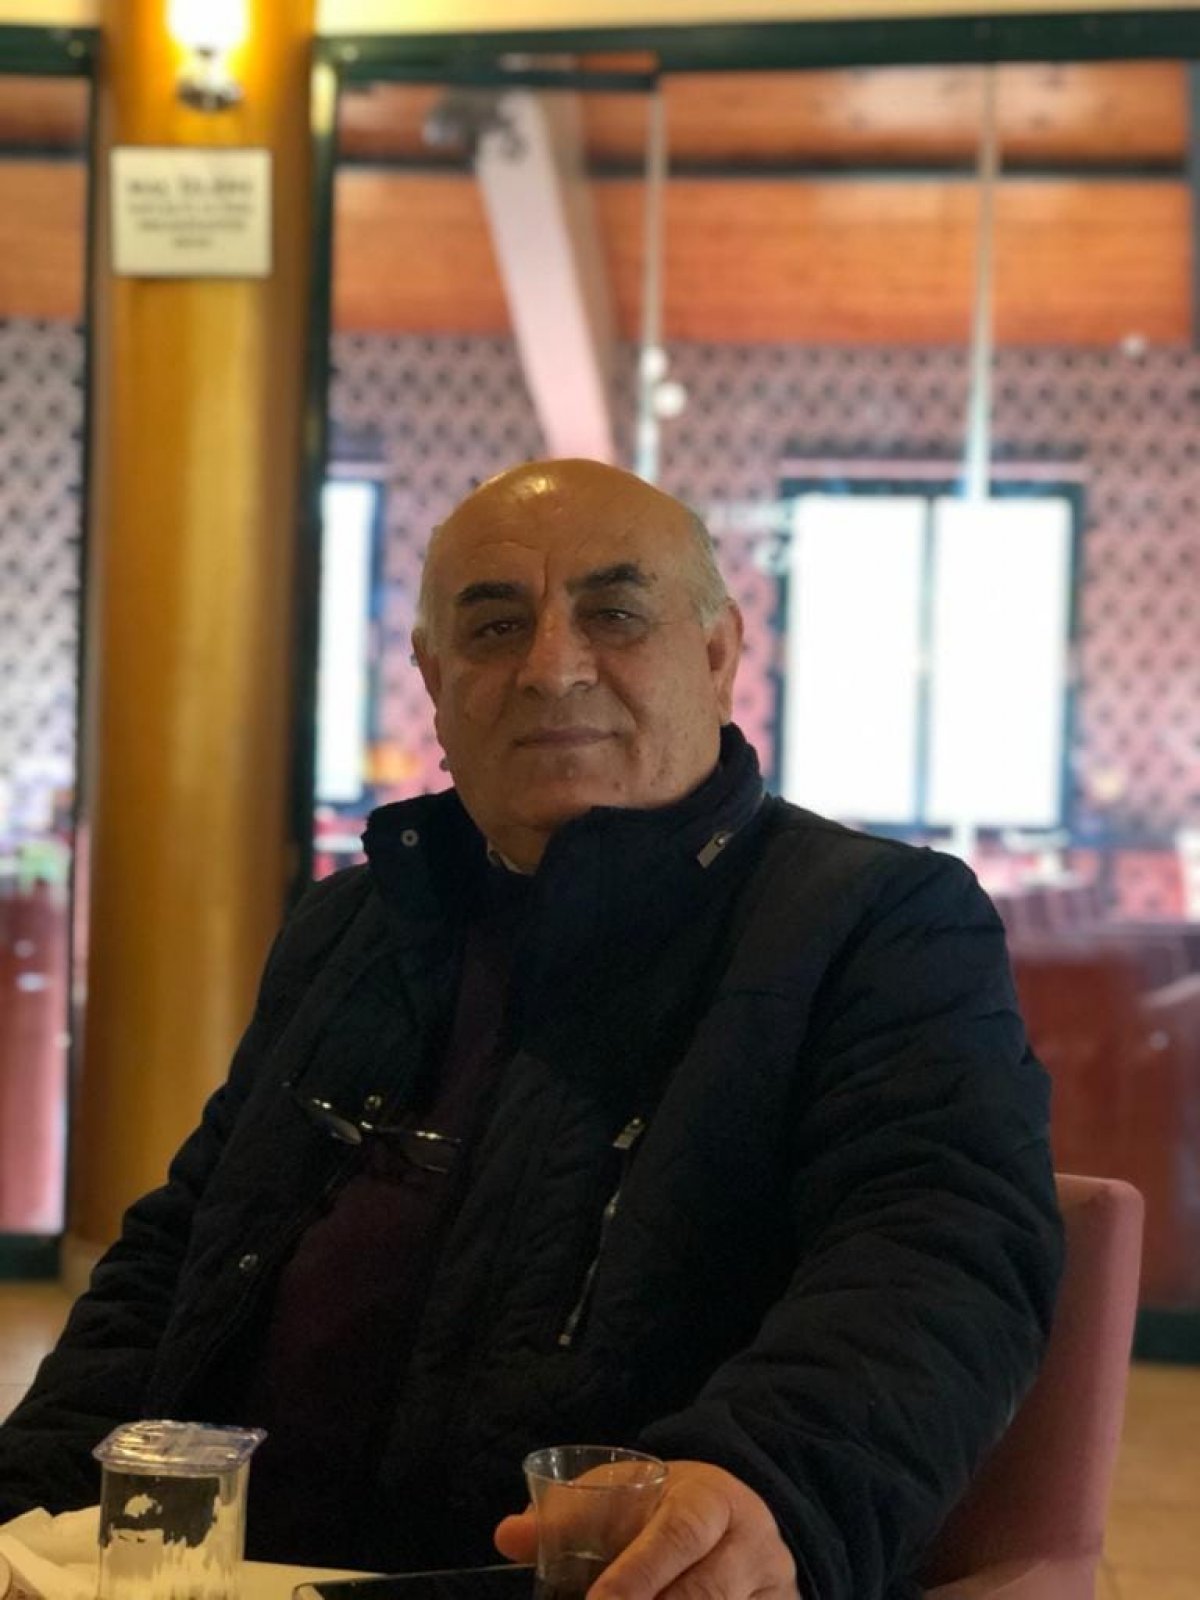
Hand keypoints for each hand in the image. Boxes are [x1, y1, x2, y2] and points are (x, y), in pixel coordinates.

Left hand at [494, 1459, 799, 1599]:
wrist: (738, 1515)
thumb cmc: (667, 1506)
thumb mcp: (624, 1493)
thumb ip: (568, 1515)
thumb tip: (508, 1535)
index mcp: (713, 1499)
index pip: (678, 1534)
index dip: (637, 1574)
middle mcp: (753, 1544)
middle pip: (705, 1593)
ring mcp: (773, 1589)